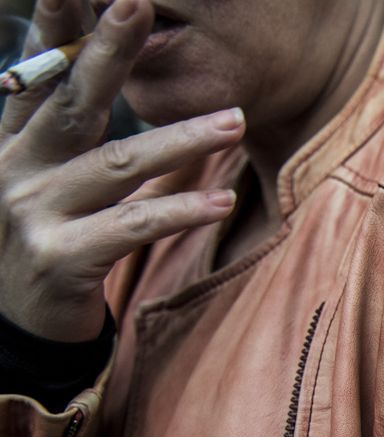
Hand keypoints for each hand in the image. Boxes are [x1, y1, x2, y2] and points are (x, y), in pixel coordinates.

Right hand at [0, 0, 244, 341]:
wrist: (13, 329)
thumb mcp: (47, 182)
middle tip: (139, 3)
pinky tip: (220, 201)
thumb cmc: (45, 242)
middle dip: (108, 51)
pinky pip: (132, 228)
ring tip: (234, 121)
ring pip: (118, 166)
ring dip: (181, 140)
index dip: (58, 26)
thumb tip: (100, 68)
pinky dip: (179, 212)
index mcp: (14, 144)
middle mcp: (16, 171)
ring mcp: (33, 215)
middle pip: (72, 102)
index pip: (40, 76)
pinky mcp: (60, 260)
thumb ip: (69, 133)